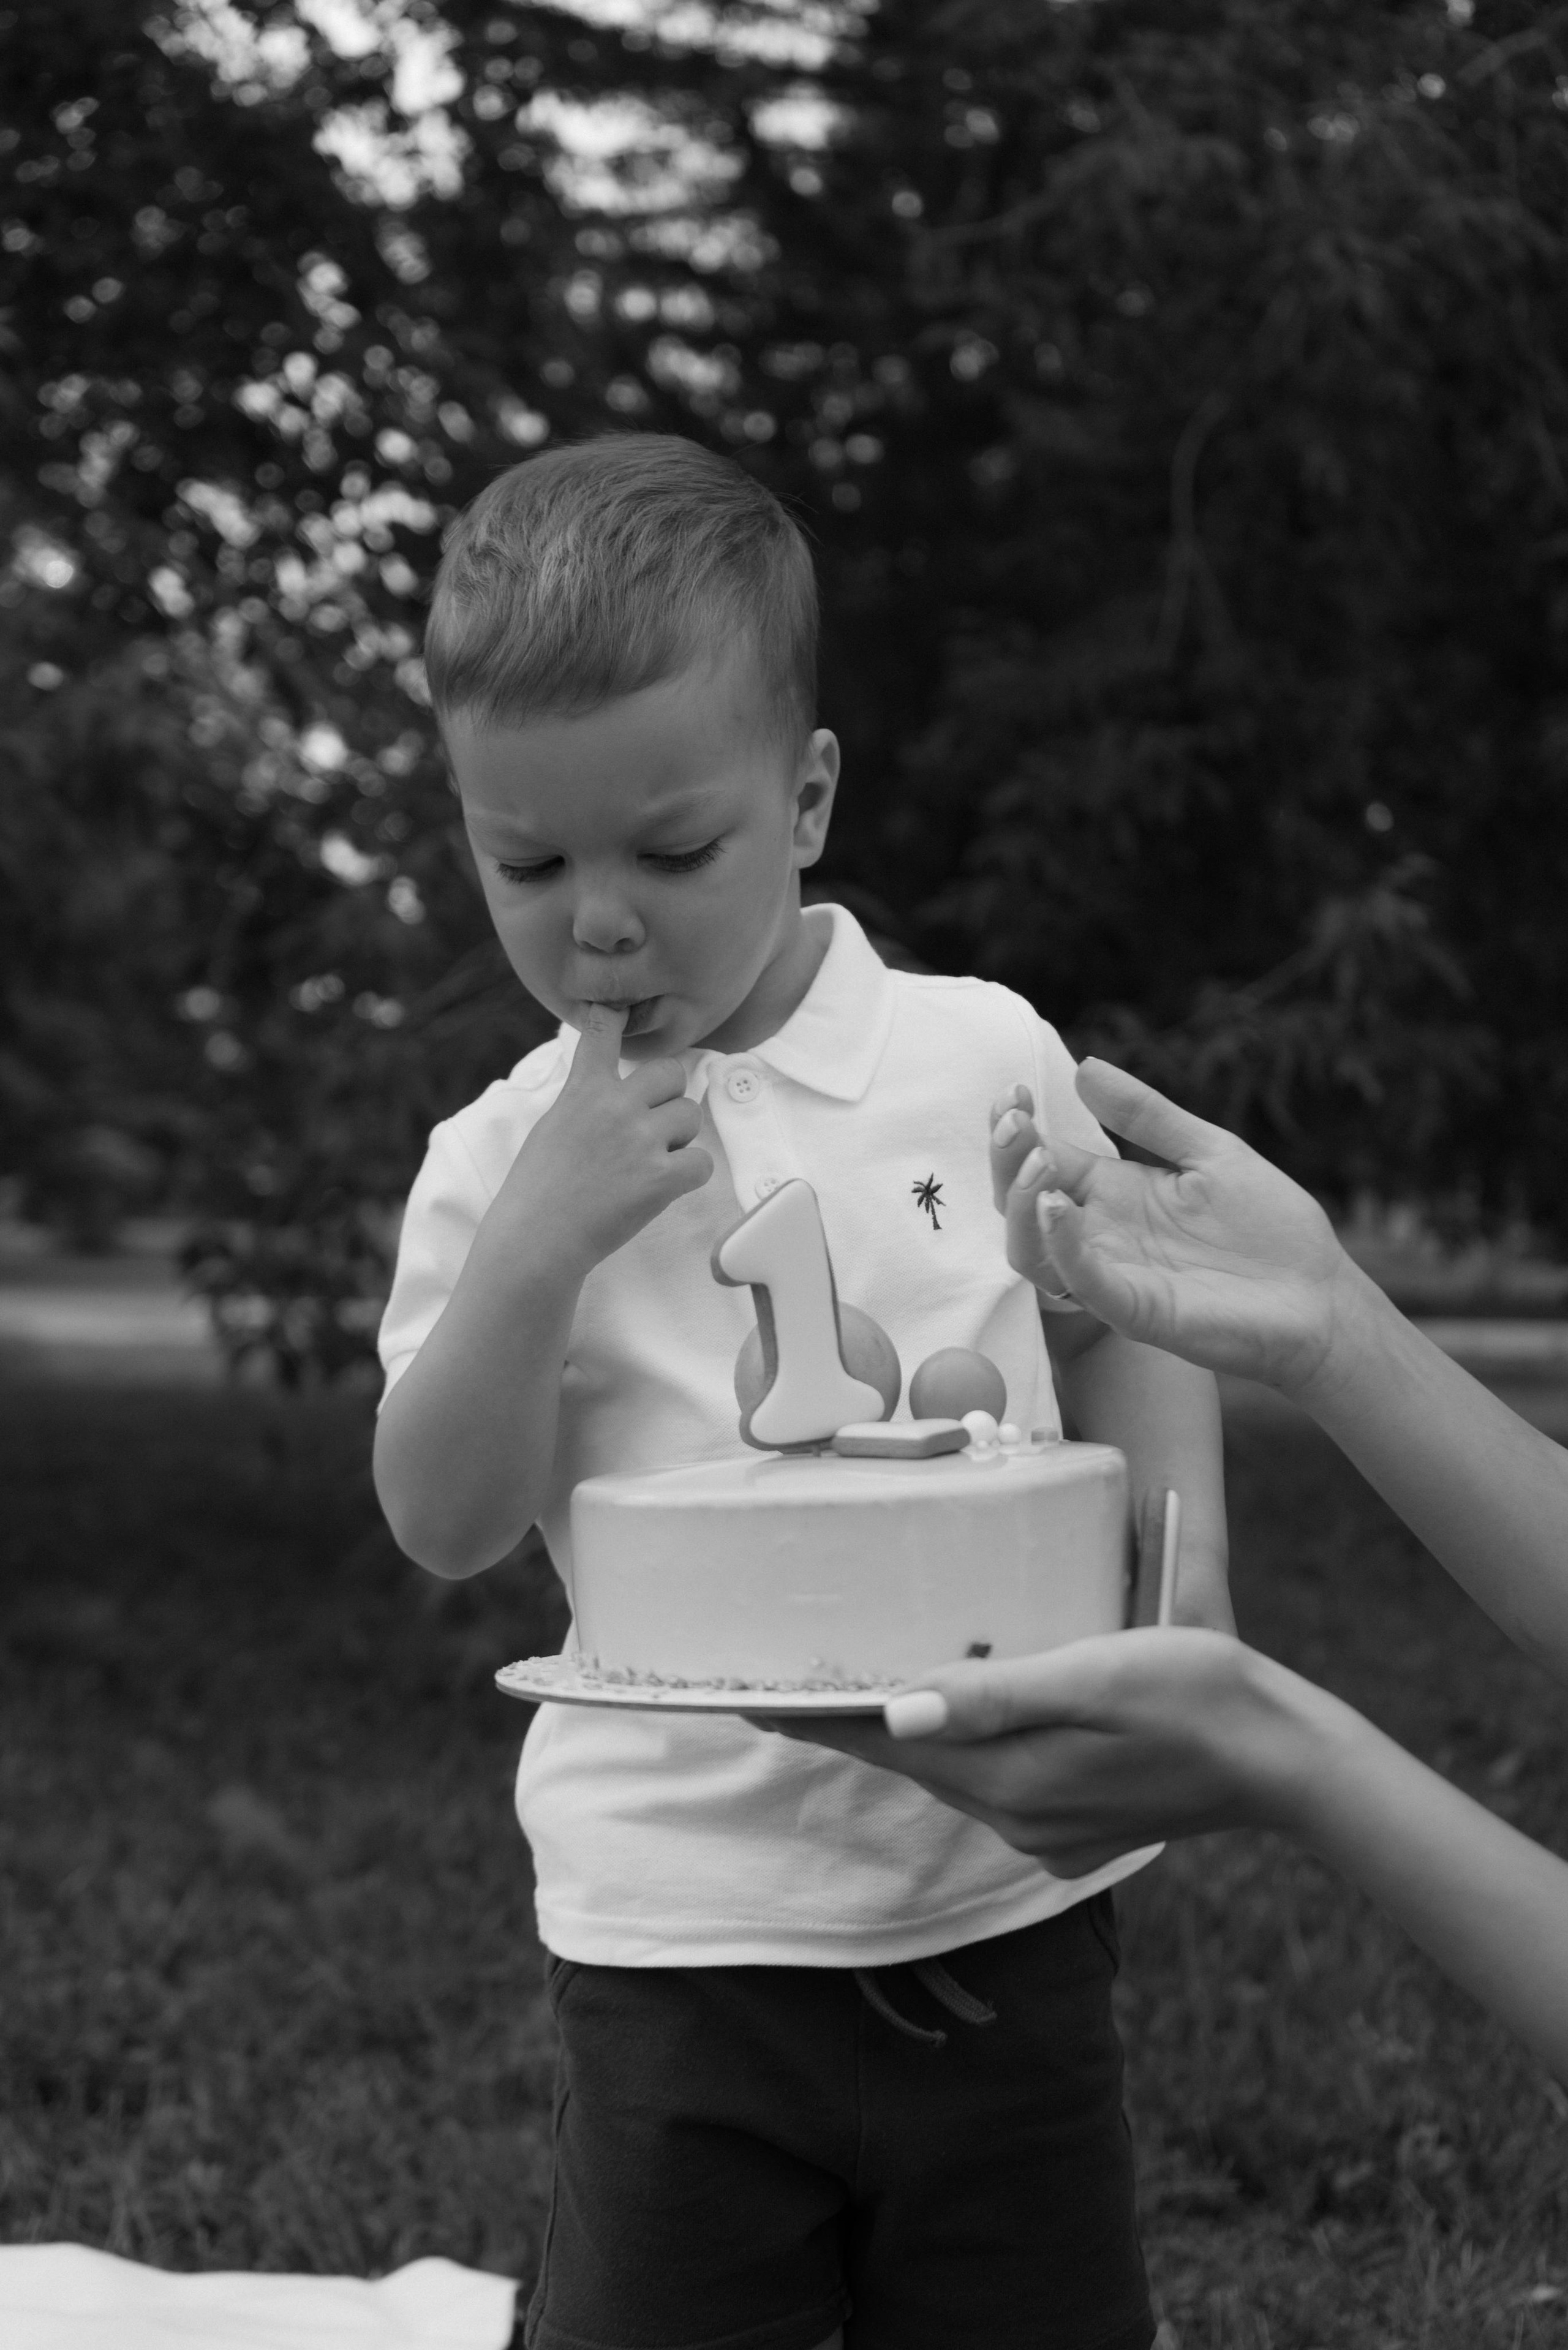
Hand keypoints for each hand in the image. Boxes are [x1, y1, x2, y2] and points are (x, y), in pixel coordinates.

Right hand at [503, 1004, 712, 1273]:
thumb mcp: (554, 1126)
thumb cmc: (539, 1188)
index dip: (618, 1015)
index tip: (624, 1006)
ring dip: (679, 1138)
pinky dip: (689, 1175)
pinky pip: (702, 1162)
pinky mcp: (660, 1178)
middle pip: (672, 1073)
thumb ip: (586, 1099)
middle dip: (669, 1098)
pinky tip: (664, 1186)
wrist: (537, 1239)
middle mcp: (614, 1106)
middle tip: (650, 1128)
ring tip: (649, 1163)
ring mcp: (639, 1141)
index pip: (603, 1031)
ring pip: (691, 1116)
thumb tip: (610, 1086)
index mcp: (583, 1090)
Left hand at [761, 1630, 1311, 1876]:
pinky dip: (968, 1748)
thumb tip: (896, 1714)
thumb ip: (995, 1696)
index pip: (889, 1747)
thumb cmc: (1195, 1693)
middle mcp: (1018, 1818)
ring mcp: (1049, 1831)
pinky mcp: (1077, 1826)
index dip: (818, 1720)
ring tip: (860, 1690)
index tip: (750, 1701)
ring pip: (955, 1773)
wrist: (1281, 1757)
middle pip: (913, 1763)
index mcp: (1012, 1779)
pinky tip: (961, 1713)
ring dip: (910, 1734)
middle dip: (852, 1724)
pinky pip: (997, 1783)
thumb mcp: (1093, 1675)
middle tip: (788, 1684)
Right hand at [1002, 1060, 1364, 1397]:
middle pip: (1022, 1203)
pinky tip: (1059, 1207)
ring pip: (1032, 1251)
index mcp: (1113, 1194)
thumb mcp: (1208, 1151)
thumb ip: (1147, 1116)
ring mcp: (1114, 1275)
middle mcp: (1101, 1235)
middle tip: (1014, 1120)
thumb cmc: (1269, 1228)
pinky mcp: (1136, 1311)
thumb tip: (1085, 1066)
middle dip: (1006, 1160)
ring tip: (1038, 1162)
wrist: (1322, 1296)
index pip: (1042, 1159)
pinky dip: (1062, 1247)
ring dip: (1023, 1204)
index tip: (1016, 1091)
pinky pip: (1083, 1283)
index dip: (1018, 1128)